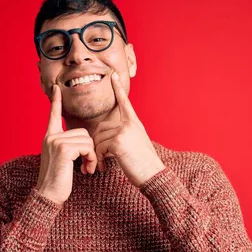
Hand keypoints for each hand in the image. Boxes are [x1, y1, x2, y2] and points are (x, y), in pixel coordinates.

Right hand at [35, 84, 97, 203]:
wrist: (49, 194)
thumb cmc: (58, 180)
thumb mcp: (62, 159)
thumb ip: (68, 146)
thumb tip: (84, 141)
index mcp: (49, 137)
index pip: (53, 115)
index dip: (56, 101)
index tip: (57, 88)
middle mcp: (51, 137)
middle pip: (82, 132)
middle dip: (89, 149)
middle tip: (86, 165)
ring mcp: (56, 141)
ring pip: (87, 140)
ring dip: (91, 155)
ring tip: (86, 168)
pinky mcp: (63, 149)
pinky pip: (87, 147)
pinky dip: (90, 159)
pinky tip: (85, 169)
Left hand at [93, 72, 165, 187]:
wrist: (153, 175)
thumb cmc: (144, 164)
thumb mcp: (137, 144)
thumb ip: (125, 135)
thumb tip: (109, 136)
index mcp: (135, 123)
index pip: (124, 102)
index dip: (118, 88)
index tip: (113, 76)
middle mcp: (130, 124)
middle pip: (102, 126)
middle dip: (98, 143)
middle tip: (100, 158)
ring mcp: (124, 131)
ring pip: (99, 138)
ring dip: (98, 153)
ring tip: (102, 164)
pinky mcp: (118, 141)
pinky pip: (100, 147)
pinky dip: (99, 158)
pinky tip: (103, 166)